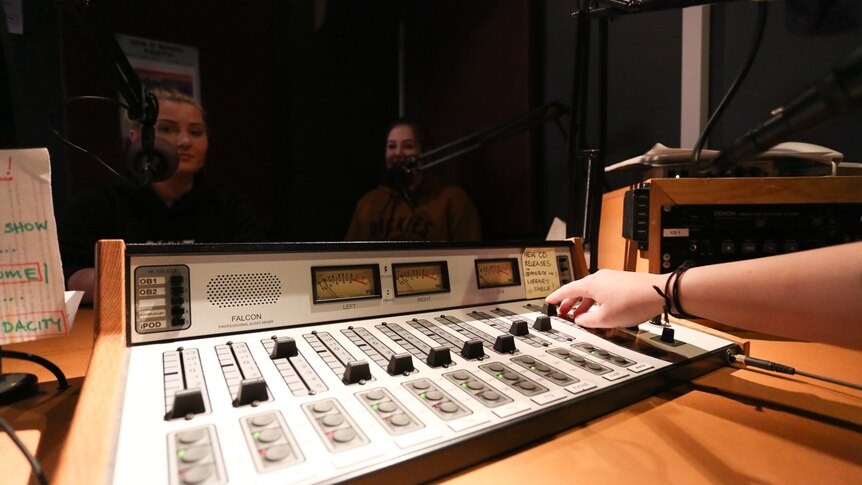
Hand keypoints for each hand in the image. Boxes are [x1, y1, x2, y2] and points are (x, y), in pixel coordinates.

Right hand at [545, 269, 666, 327]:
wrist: (659, 293)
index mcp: (591, 284)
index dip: (556, 297)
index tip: (549, 301)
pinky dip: (596, 301)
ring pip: (591, 291)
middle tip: (563, 312)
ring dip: (584, 303)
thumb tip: (581, 321)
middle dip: (570, 303)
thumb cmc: (634, 302)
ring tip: (581, 315)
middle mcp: (600, 278)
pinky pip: (602, 291)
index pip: (567, 290)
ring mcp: (612, 279)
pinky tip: (600, 311)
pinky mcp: (622, 282)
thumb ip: (588, 321)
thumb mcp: (606, 319)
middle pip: (578, 290)